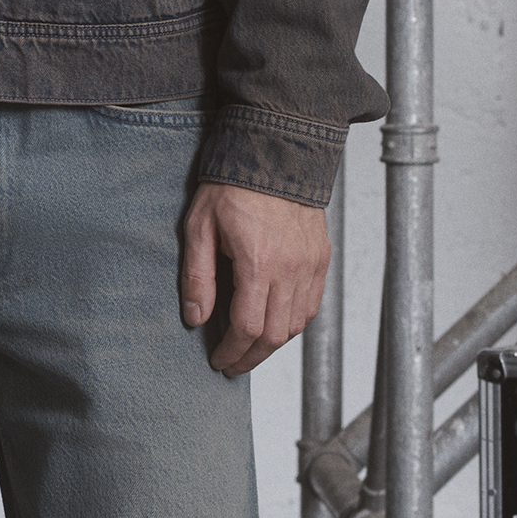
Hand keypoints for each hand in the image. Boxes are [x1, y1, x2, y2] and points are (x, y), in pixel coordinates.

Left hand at [179, 183, 328, 377]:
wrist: (276, 152)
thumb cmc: (234, 185)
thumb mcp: (199, 226)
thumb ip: (197, 276)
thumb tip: (196, 318)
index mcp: (258, 261)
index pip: (247, 327)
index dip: (231, 352)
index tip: (218, 360)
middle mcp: (291, 268)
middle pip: (274, 334)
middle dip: (251, 357)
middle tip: (232, 365)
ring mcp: (310, 264)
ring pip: (296, 324)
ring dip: (272, 344)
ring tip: (250, 349)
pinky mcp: (320, 258)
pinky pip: (311, 305)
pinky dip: (293, 323)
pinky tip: (274, 325)